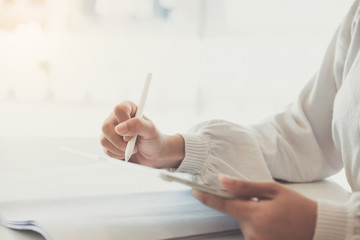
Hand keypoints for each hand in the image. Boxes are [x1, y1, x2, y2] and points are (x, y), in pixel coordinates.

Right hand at [100, 101, 184, 167]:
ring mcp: (111, 131)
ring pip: (104, 140)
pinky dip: (118, 155)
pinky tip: (126, 153)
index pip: (118, 110)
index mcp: (128, 109)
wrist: (154, 155)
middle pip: (106, 126)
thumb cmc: (154, 139)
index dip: (124, 123)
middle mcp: (117, 119)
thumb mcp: (151, 130)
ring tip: (132, 150)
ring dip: (119, 149)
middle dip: (119, 141)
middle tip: (133, 146)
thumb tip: (120, 128)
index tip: (131, 136)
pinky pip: (106, 150)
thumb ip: (138, 125)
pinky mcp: (108, 143)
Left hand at [193, 176, 316, 239]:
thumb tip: (222, 180)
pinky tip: (271, 221)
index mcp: (255, 214)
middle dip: (242, 204)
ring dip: (250, 214)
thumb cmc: (297, 205)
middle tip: (261, 200)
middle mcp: (253, 232)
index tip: (194, 191)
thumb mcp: (273, 190)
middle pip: (235, 213)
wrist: (318, 228)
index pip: (223, 205)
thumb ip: (245, 187)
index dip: (207, 198)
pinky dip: (256, 223)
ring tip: (270, 212)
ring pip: (243, 222)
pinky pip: (250, 231)